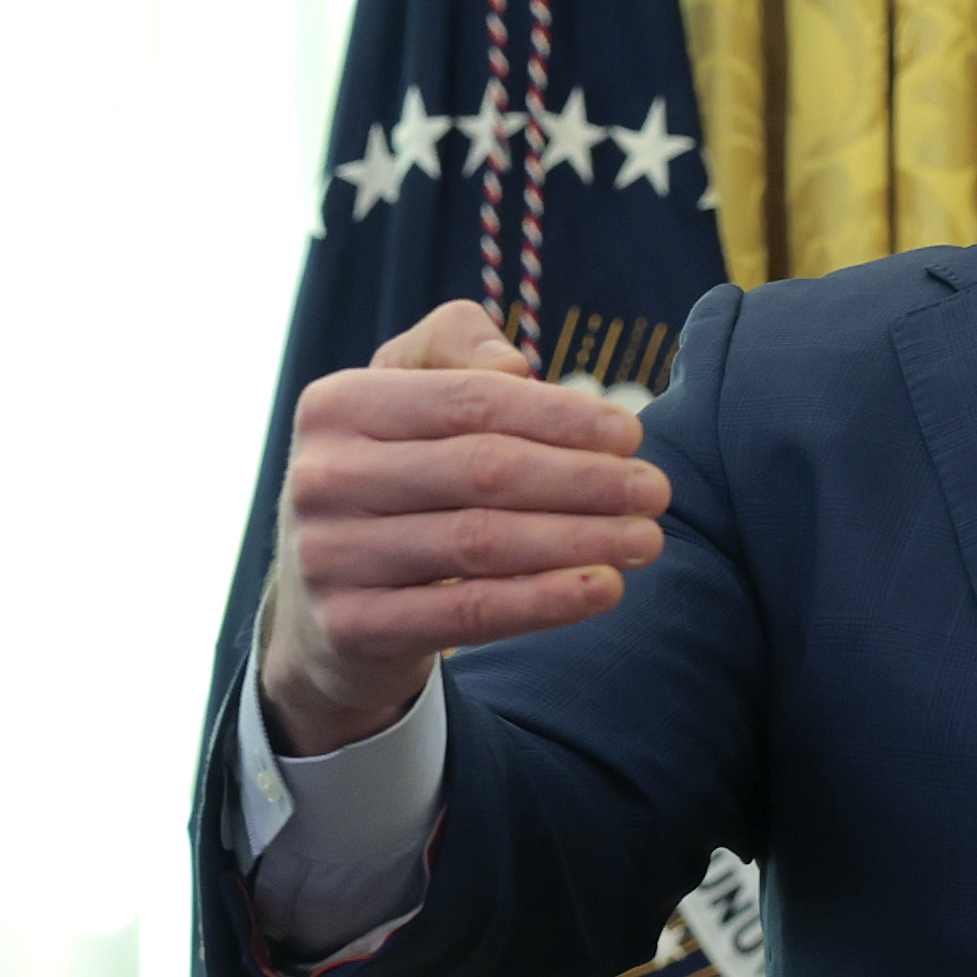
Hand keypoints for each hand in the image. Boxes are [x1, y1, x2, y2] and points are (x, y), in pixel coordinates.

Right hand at [256, 299, 667, 754]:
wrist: (323, 610)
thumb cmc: (389, 480)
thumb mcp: (403, 396)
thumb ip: (453, 347)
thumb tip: (515, 367)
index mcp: (336, 405)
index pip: (471, 401)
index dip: (561, 416)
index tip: (632, 435)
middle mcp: (320, 477)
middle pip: (483, 470)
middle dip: (584, 480)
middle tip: (655, 492)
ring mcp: (328, 557)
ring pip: (481, 543)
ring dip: (579, 540)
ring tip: (645, 540)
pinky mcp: (350, 629)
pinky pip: (467, 614)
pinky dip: (544, 602)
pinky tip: (603, 589)